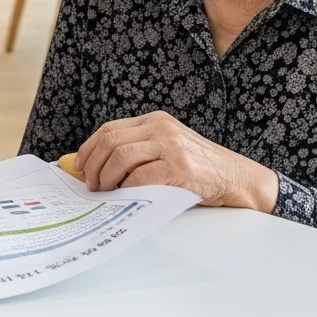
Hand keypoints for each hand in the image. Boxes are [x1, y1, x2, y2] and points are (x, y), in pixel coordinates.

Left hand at [74, 111, 277, 211]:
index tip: (78, 166)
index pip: (109, 129)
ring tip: (104, 191)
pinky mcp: (180, 168)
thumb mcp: (166, 148)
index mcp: (154, 120)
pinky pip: (141, 177)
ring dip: (105, 177)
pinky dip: (127, 188)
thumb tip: (93, 167)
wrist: (238, 178)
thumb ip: (137, 151)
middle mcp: (160, 127)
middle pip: (110, 140)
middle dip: (92, 165)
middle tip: (90, 184)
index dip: (89, 148)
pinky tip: (125, 196)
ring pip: (121, 156)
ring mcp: (171, 146)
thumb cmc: (199, 169)